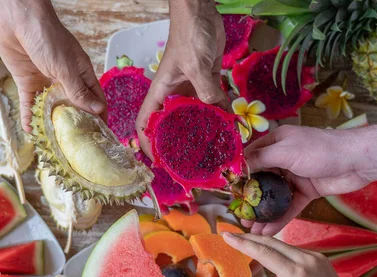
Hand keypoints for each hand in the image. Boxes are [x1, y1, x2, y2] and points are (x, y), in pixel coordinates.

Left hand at [0, 0, 105, 131]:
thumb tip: (97, 110)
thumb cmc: (47, 37)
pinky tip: (30, 131)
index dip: (99, 117)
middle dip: (75, 125)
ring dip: (51, 125)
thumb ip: (79, 90)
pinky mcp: (27, 82)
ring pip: (50, 109)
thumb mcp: (66, 67)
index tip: (101, 136)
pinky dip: (29, 117)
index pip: (95, 99)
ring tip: (52, 144)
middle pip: (73, 107)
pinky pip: (29, 104)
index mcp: (81, 73)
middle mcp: (65, 80)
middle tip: (76, 146)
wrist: (17, 18)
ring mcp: (46, 81)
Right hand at [136, 0, 227, 156]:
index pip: (145, 122)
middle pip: (171, 124)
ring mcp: (190, 89)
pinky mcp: (207, 82)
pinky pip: (212, 103)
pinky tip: (230, 126)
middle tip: (190, 161)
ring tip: (213, 148)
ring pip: (194, 116)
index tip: (157, 160)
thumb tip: (216, 111)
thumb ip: (206, 90)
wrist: (201, 12)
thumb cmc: (189, 36)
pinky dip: (220, 114)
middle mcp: (173, 95)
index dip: (147, 142)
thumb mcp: (196, 65)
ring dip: (203, 129)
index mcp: (161, 92)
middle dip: (178, 142)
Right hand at [222, 233, 366, 276]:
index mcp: (296, 274)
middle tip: (233, 237)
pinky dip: (280, 260)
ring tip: (249, 260)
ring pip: (284, 247)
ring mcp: (316, 258)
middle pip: (272, 243)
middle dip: (251, 239)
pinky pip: (295, 254)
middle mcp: (307, 260)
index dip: (242, 243)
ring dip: (265, 251)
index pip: (263, 251)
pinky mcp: (322, 261)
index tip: (226, 235)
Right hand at [243, 125, 369, 235]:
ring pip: (274, 197)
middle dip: (250, 199)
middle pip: (261, 180)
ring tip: (251, 229)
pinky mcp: (306, 191)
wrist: (357, 161)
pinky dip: (280, 218)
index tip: (228, 192)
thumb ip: (260, 159)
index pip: (250, 158)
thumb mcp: (285, 151)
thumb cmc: (320, 149)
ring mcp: (295, 176)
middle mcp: (282, 158)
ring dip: (263, 213)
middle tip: (239, 216)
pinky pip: (289, 206)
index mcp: (275, 143)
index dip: (239, 174)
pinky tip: (268, 230)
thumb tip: (236, 165)